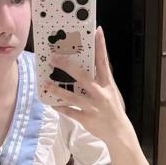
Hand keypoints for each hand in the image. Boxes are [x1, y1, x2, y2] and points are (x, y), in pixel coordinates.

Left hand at [43, 26, 126, 141]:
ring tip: (46, 83)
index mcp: (108, 84)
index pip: (104, 62)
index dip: (101, 46)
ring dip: (58, 90)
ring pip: (72, 97)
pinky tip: (52, 103)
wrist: (119, 132)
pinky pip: (70, 112)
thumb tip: (89, 64)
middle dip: (68, 67)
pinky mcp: (86, 119)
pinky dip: (61, 108)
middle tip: (54, 58)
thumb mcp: (111, 91)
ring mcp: (93, 107)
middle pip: (83, 77)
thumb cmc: (113, 109)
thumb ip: (100, 79)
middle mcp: (100, 94)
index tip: (97, 31)